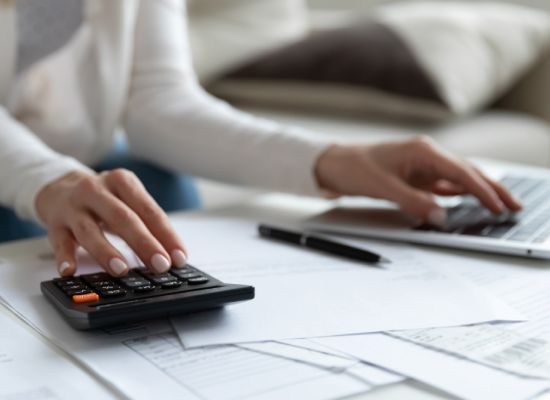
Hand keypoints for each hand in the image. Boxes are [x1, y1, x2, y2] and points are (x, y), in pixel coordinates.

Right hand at [36, 169, 187, 276]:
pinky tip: (70, 271)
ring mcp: (73, 206)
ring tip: (122, 270)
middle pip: (123, 218)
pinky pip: (59, 241)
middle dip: (144, 243)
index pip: (149, 210)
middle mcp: (96, 190)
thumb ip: (148, 224)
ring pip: (90, 231)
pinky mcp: (55, 223)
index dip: (166, 235)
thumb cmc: (104, 199)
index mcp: (122, 181)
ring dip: (106, 252)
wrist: (59, 187)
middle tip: (161, 265)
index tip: (179, 257)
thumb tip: (172, 255)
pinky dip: (65, 256)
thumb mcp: (127, 201)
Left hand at [314, 136, 521, 224]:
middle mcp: (426, 155)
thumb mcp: (383, 187)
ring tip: (500, 205)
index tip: (500, 207)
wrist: (332, 163)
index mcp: (423, 151)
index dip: (484, 191)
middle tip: (514, 206)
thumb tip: (440, 216)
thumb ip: (413, 202)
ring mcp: (421, 165)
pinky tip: (469, 200)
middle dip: (492, 189)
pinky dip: (458, 193)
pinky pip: (442, 185)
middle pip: (467, 173)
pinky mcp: (415, 175)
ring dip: (478, 191)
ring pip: (458, 179)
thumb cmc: (354, 168)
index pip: (462, 172)